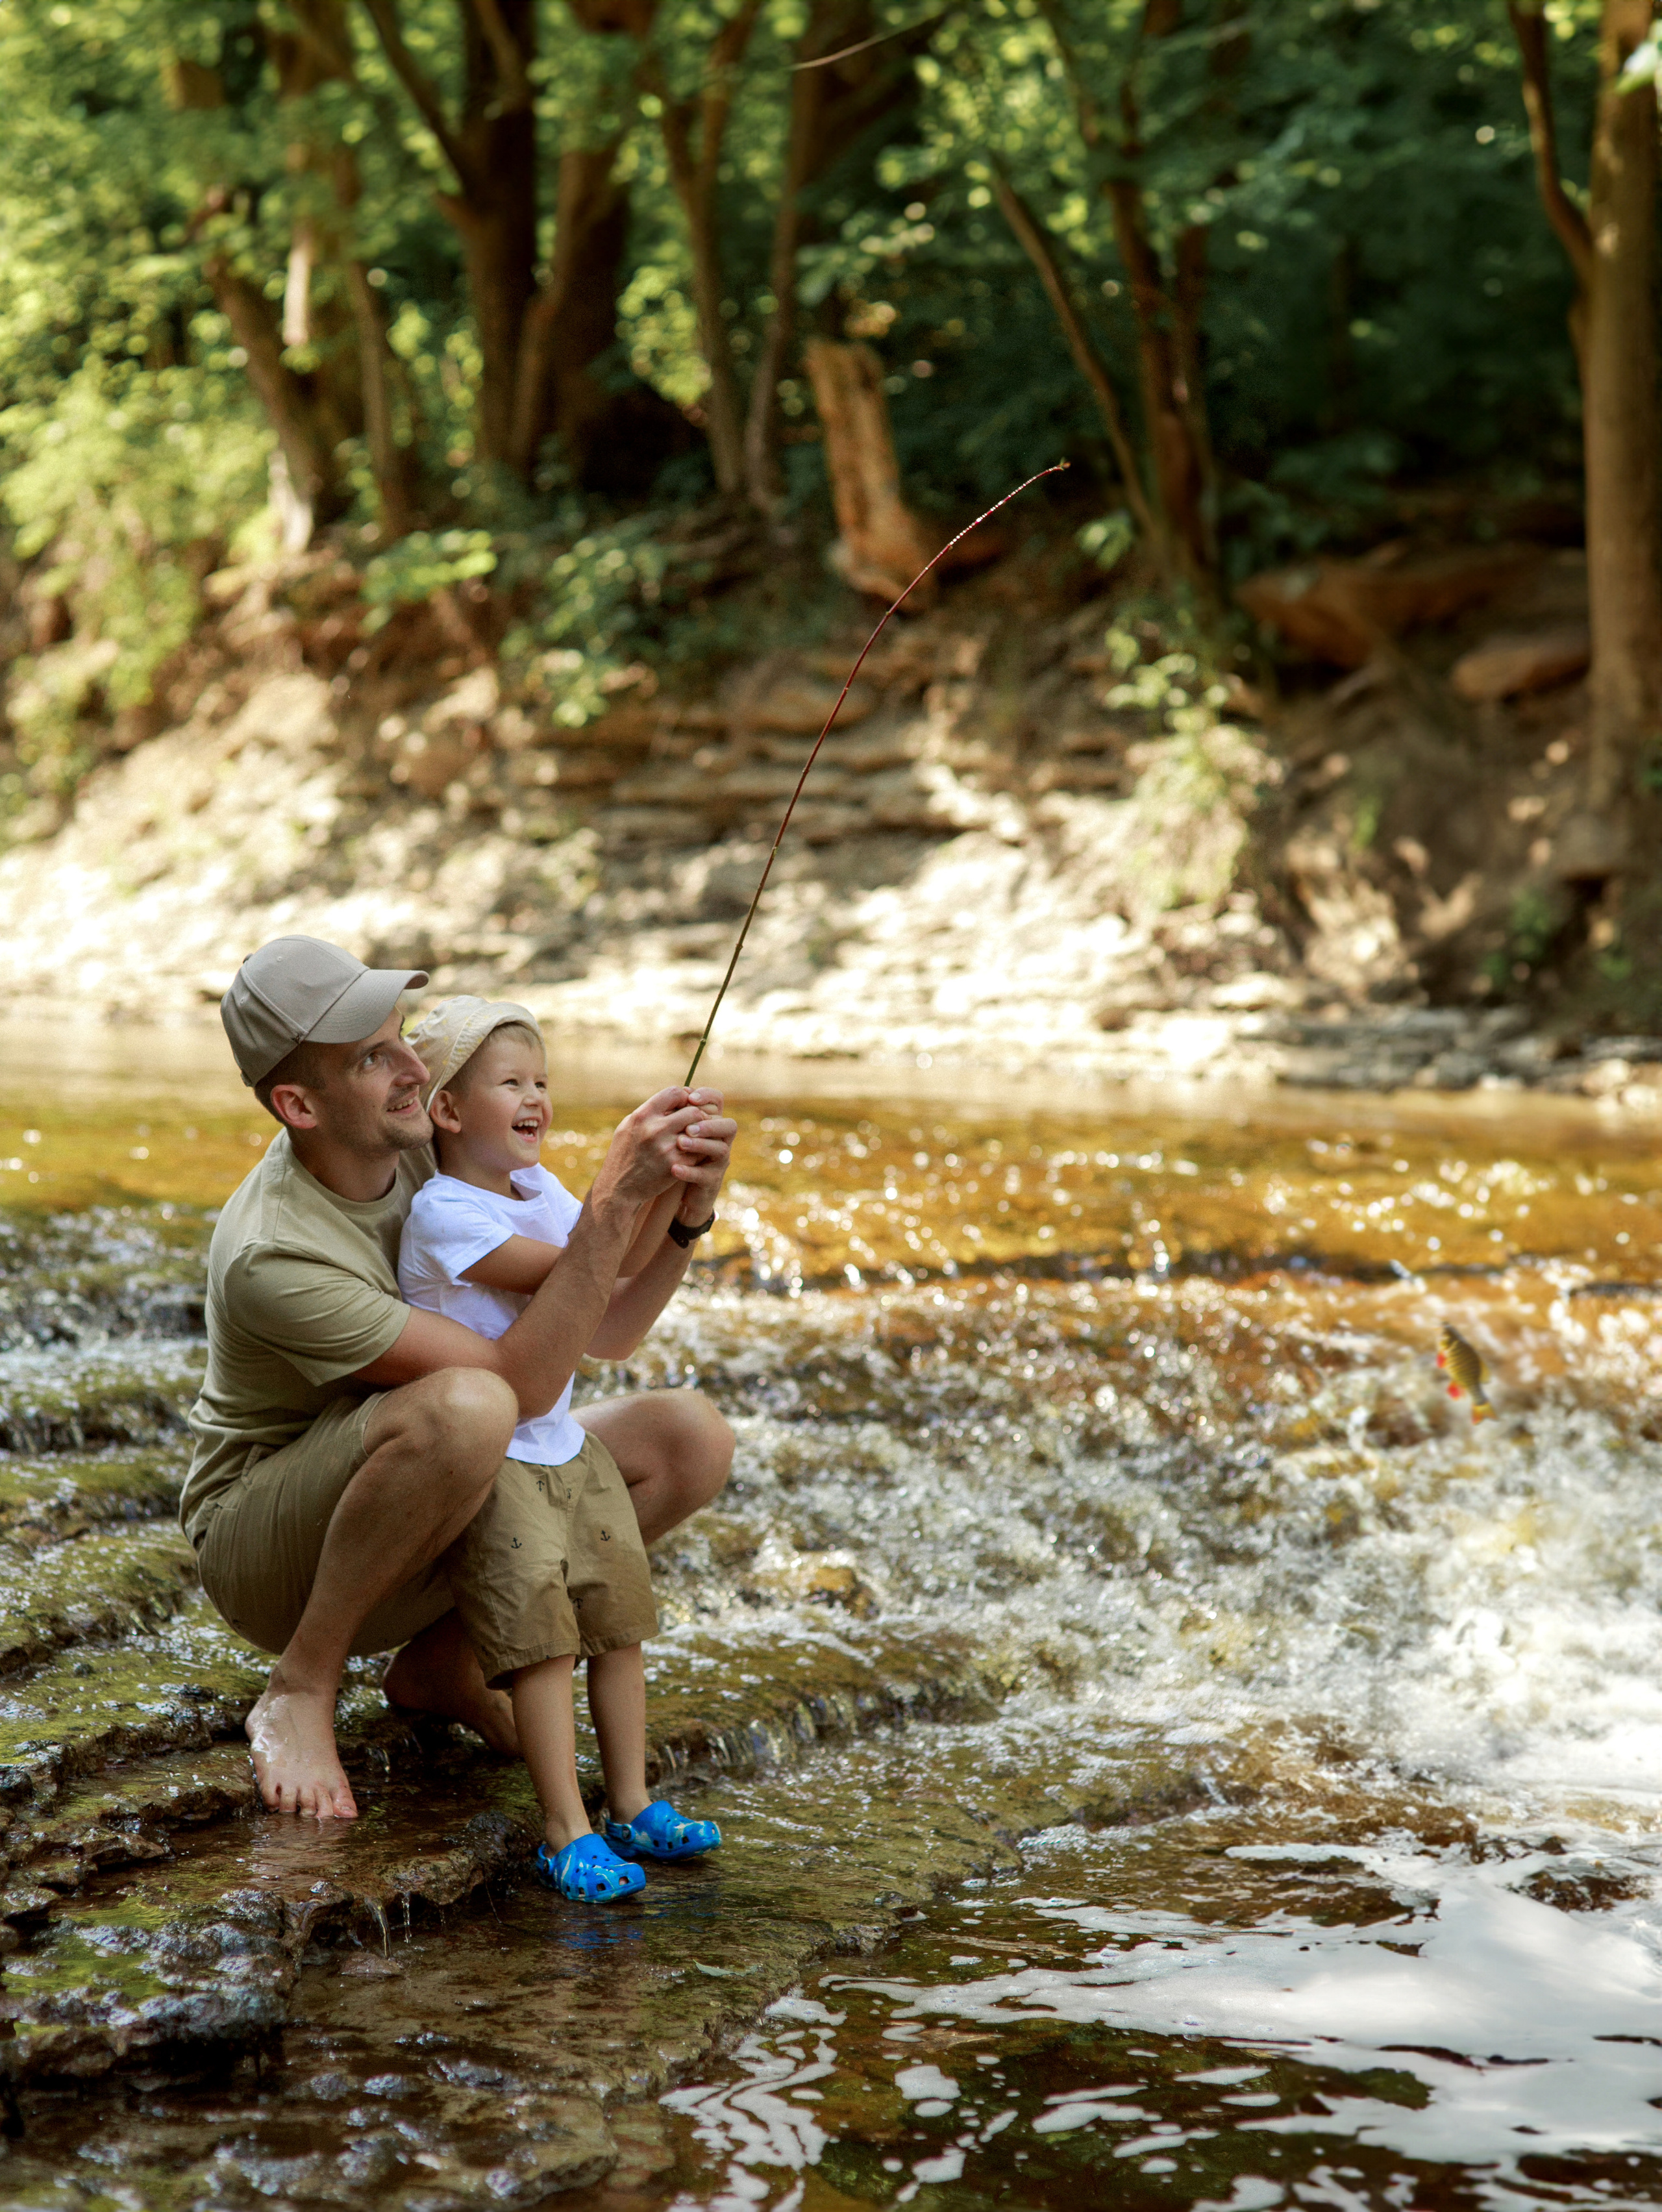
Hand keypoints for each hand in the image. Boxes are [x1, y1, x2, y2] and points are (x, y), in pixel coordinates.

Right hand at [596, 1088, 708, 1209]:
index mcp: (642, 1116)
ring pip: (699, 1131)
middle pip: (692, 1111)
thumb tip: (674, 1097)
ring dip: (700, 1133)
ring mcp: (667, 1148)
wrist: (619, 1188)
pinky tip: (694, 1151)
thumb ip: (648, 1111)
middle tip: (695, 1121)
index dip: (683, 1096)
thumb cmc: (623, 1154)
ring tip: (697, 1135)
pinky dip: (699, 1150)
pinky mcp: (676, 1165)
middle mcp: (655, 1130)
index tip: (684, 1104)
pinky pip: (698, 1151)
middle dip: (696, 1115)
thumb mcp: (627, 1127)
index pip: (674, 1093)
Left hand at [673, 1089, 734, 1212]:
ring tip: (681, 1144)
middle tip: (688, 1127)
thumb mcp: (673, 1129)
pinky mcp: (711, 1181)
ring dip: (701, 1145)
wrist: (676, 1188)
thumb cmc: (675, 1151)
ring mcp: (718, 1161)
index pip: (719, 1102)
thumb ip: (677, 1112)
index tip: (690, 1098)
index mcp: (710, 1122)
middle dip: (709, 1124)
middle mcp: (720, 1139)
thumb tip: (676, 1091)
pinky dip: (690, 1171)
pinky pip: (705, 1176)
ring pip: (720, 1150)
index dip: (708, 1097)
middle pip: (728, 1126)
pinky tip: (674, 1168)